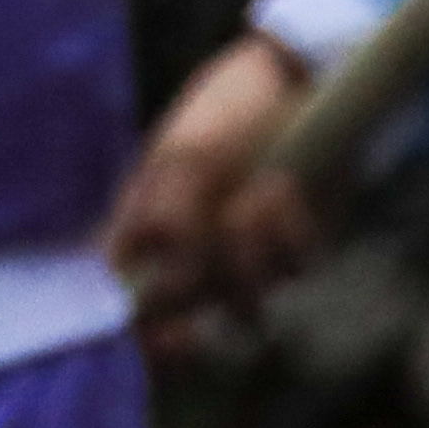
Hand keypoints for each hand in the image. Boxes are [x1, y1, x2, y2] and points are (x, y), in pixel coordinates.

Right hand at [104, 31, 328, 346]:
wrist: (302, 83)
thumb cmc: (227, 111)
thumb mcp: (184, 157)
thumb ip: (163, 217)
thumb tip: (138, 278)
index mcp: (152, 221)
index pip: (126, 286)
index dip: (128, 324)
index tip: (137, 344)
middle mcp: (198, 245)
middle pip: (184, 311)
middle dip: (185, 322)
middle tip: (182, 339)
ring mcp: (249, 251)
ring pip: (244, 294)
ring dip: (248, 250)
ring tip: (259, 192)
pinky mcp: (297, 247)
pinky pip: (293, 267)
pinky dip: (287, 234)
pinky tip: (283, 190)